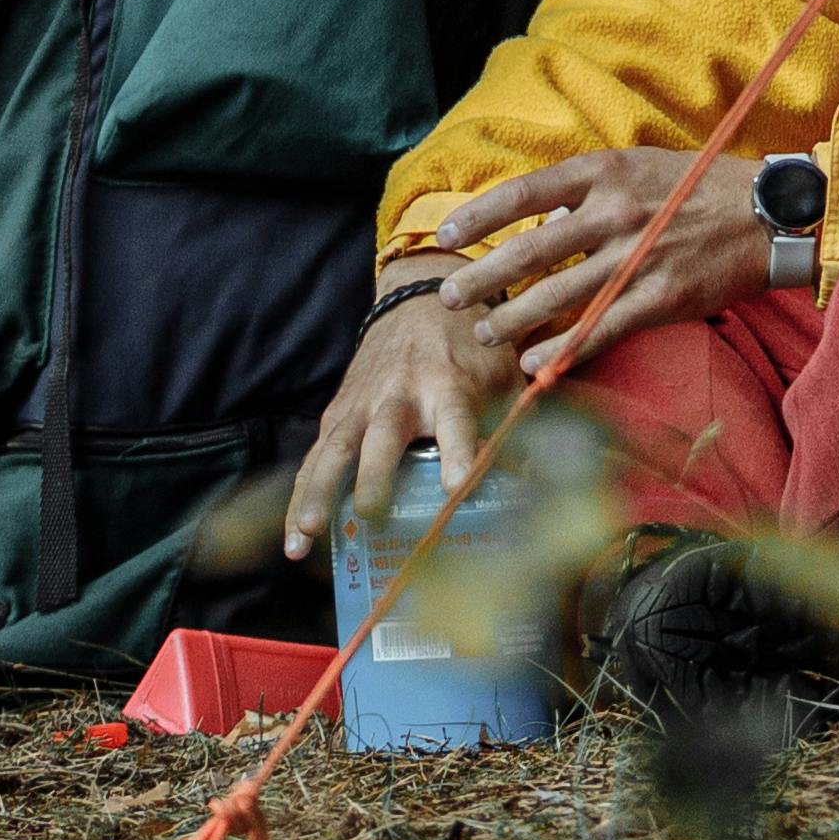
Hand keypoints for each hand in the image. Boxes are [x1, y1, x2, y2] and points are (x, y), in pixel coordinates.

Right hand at [281, 284, 518, 562]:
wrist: (420, 299)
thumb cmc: (471, 351)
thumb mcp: (504, 379)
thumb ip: (519, 429)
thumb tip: (544, 487)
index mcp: (449, 386)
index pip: (455, 422)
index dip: (458, 453)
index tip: (458, 486)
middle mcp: (400, 394)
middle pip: (383, 437)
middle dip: (374, 475)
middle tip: (370, 515)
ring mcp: (362, 404)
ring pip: (335, 449)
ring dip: (318, 493)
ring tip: (306, 539)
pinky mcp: (337, 414)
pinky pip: (314, 459)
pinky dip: (300, 497)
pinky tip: (294, 540)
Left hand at [436, 144, 772, 381]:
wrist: (767, 213)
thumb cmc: (698, 187)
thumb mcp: (639, 168)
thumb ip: (588, 194)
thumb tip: (540, 228)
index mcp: (605, 171)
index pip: (525, 192)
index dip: (479, 216)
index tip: (446, 235)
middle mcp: (615, 211)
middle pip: (530, 250)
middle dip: (482, 277)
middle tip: (448, 298)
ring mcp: (637, 256)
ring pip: (558, 293)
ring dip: (513, 317)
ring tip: (484, 333)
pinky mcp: (659, 296)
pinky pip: (599, 327)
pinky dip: (560, 347)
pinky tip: (532, 361)